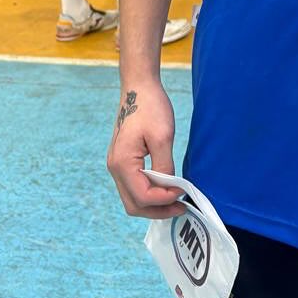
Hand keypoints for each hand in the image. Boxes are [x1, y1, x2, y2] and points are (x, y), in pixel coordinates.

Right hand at [107, 82, 185, 218]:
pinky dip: (149, 193)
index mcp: (122, 163)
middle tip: (181, 207)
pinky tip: (165, 188)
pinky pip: (134, 186)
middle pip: (134, 205)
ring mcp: (116, 165)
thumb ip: (165, 166)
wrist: (139, 87)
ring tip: (175, 201)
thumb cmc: (150, 107)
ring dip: (153, 204)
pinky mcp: (123, 161)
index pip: (143, 196)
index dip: (164, 199)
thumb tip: (170, 188)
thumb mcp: (163, 136)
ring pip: (132, 198)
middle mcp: (114, 168)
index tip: (183, 193)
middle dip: (158, 210)